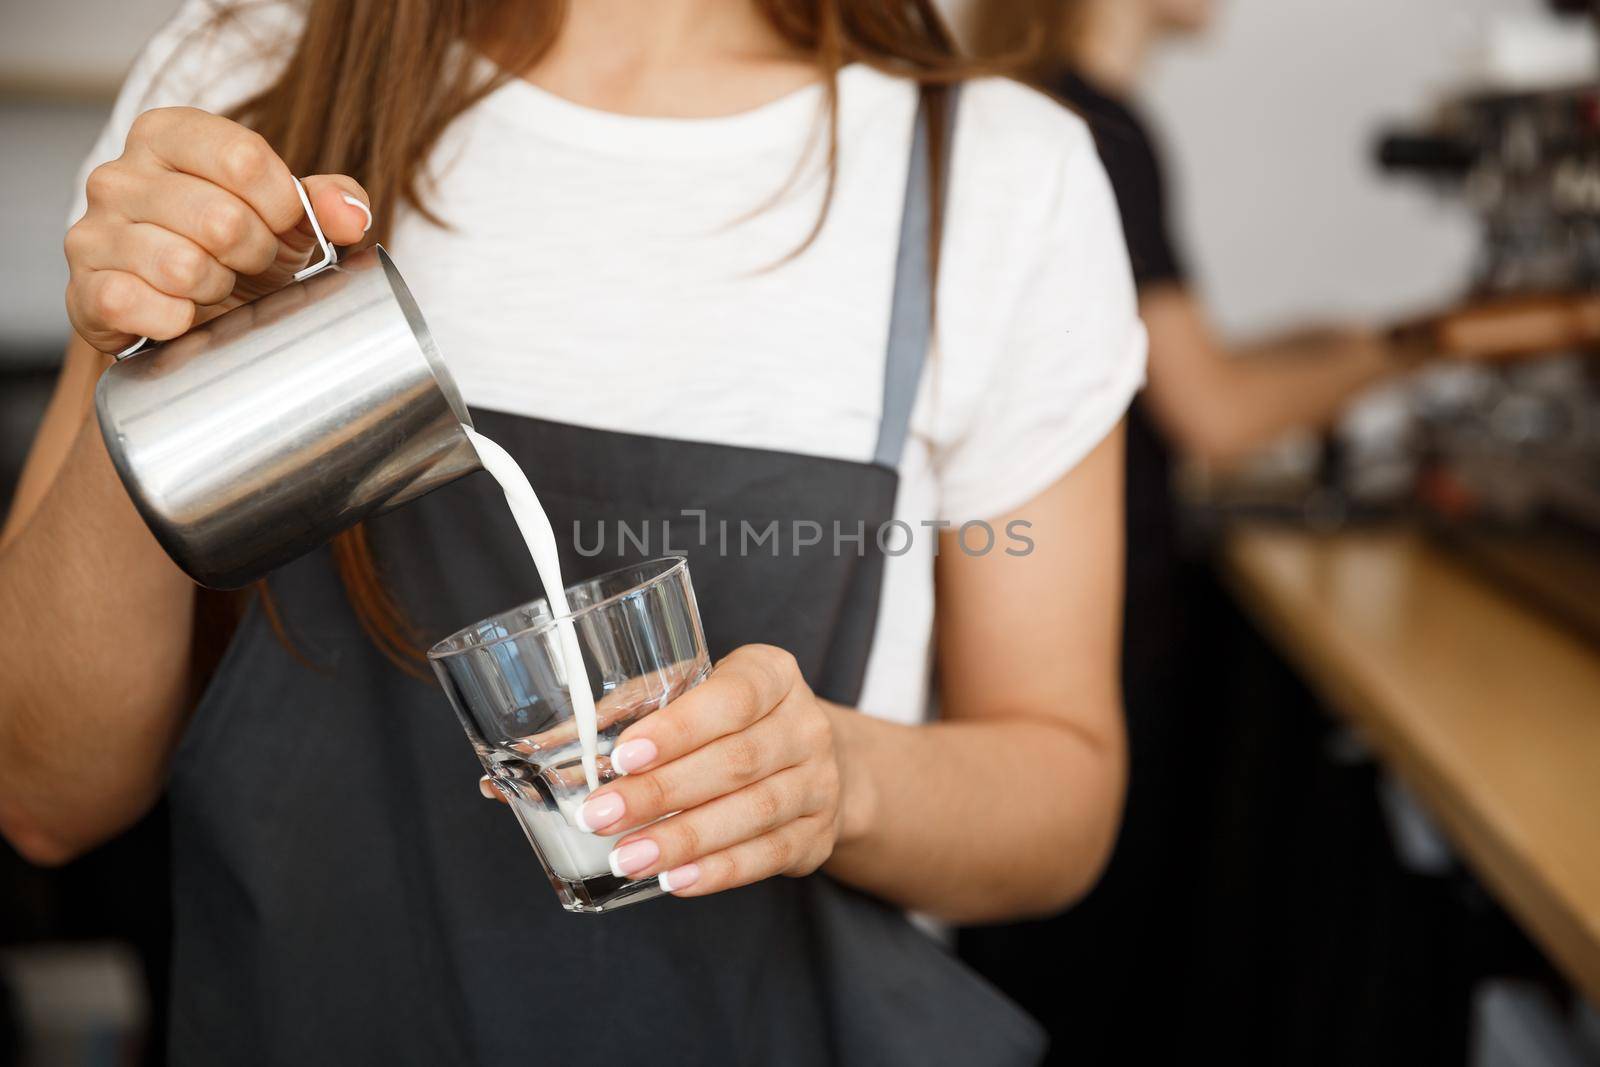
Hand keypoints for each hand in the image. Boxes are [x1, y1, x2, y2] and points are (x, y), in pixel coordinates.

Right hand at [65, 106, 371, 353]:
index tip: (281, 224)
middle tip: (246, 263)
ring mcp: (93, 233)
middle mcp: (118, 176)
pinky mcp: (86, 291)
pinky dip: (175, 320)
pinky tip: (182, 315)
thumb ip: (331, 200)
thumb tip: (351, 215)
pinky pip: (135, 305)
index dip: (281, 205)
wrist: (195, 314)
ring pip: (182, 267)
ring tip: (213, 286)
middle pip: (221, 219)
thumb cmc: (239, 251)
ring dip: (216, 289)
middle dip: (253, 254)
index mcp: (167, 135)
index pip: (243, 158)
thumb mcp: (291, 216)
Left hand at [481, 644, 847, 896]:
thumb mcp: (686, 699)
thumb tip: (503, 773)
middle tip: (599, 815)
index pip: (731, 697)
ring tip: (627, 858)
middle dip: (661, 792)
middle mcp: (803, 725)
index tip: (623, 755)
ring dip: (683, 839)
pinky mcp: (816, 835)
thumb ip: (615, 724)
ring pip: (751, 813)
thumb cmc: (725, 722)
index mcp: (770, 673)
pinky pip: (767, 856)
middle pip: (735, 761)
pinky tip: (674, 882)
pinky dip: (719, 871)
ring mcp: (817, 782)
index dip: (678, 728)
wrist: (815, 761)